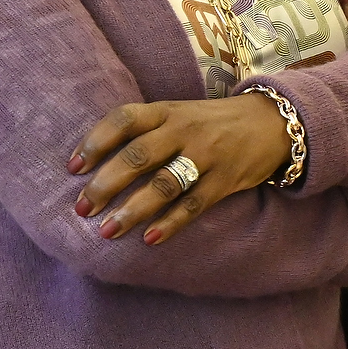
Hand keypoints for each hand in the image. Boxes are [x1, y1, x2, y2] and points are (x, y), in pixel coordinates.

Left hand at [69, 94, 293, 245]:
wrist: (274, 123)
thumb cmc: (213, 123)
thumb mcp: (179, 113)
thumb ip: (145, 131)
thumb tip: (96, 165)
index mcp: (167, 110)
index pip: (124, 120)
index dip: (95, 142)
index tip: (73, 168)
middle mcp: (185, 129)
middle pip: (139, 156)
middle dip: (106, 184)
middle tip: (82, 208)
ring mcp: (208, 155)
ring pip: (164, 184)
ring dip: (133, 210)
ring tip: (108, 231)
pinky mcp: (226, 180)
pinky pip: (194, 204)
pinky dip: (171, 223)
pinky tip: (150, 238)